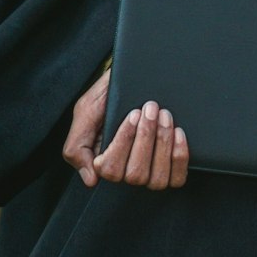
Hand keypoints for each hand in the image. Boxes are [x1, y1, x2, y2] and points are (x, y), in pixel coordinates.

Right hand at [62, 69, 189, 189]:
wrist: (135, 77)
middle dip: (145, 137)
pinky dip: (179, 157)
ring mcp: (150, 171)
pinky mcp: (170, 166)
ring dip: (162, 144)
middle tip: (150, 109)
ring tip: (164, 115)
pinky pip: (177, 177)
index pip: (111, 170)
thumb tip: (90, 179)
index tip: (133, 114)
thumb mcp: (85, 113)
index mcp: (105, 161)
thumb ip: (78, 145)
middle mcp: (127, 171)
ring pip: (157, 179)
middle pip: (136, 174)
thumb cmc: (108, 96)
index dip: (124, 142)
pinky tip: (178, 132)